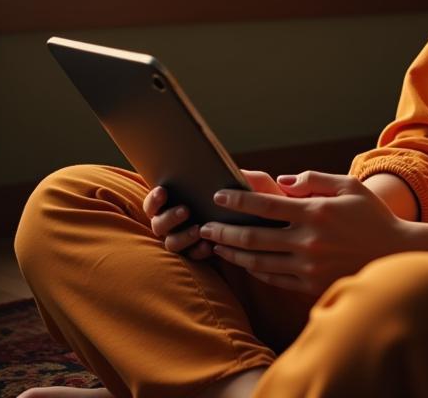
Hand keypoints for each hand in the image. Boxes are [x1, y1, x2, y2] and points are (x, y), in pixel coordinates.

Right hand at [143, 169, 284, 260]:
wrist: (274, 225)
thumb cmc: (260, 199)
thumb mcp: (257, 185)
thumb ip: (246, 177)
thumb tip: (230, 170)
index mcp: (183, 198)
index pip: (156, 200)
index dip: (154, 198)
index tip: (164, 191)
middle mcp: (179, 220)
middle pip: (158, 223)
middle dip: (168, 217)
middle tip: (186, 210)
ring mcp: (186, 238)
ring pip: (171, 243)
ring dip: (182, 236)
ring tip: (199, 229)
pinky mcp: (198, 254)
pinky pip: (190, 257)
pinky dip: (197, 251)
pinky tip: (209, 247)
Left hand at [200, 171, 409, 295]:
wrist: (395, 254)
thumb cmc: (371, 215)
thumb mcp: (349, 185)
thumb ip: (315, 179)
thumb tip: (282, 181)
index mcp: (316, 212)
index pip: (266, 205)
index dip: (238, 201)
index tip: (218, 196)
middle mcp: (309, 241)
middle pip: (254, 238)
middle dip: (224, 231)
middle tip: (204, 226)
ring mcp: (309, 266)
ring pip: (259, 261)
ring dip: (233, 254)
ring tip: (216, 245)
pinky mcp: (310, 285)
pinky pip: (274, 278)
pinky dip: (255, 269)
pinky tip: (244, 262)